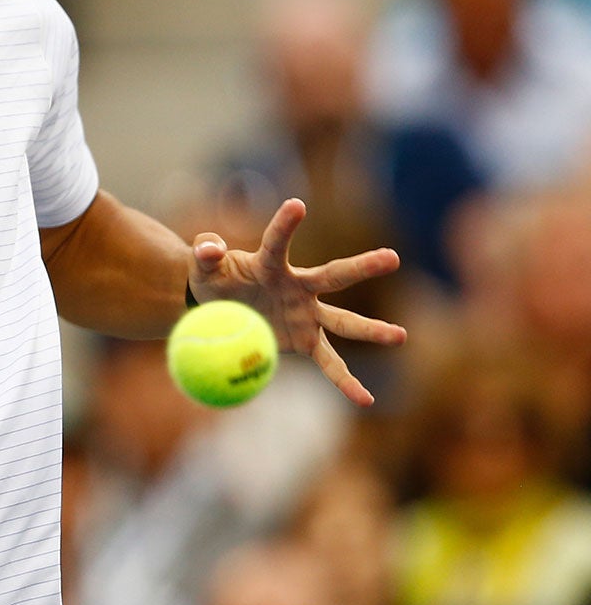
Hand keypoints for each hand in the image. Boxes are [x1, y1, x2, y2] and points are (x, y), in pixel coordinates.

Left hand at [188, 197, 405, 407]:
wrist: (218, 308)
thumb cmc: (214, 279)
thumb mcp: (203, 265)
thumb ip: (205, 252)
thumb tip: (208, 249)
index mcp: (271, 264)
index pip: (278, 243)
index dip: (284, 226)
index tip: (297, 204)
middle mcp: (298, 286)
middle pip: (333, 276)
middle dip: (361, 267)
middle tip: (392, 258)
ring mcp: (307, 314)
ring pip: (343, 321)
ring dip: (370, 330)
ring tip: (401, 336)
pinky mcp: (306, 340)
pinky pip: (329, 364)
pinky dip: (345, 382)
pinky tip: (365, 400)